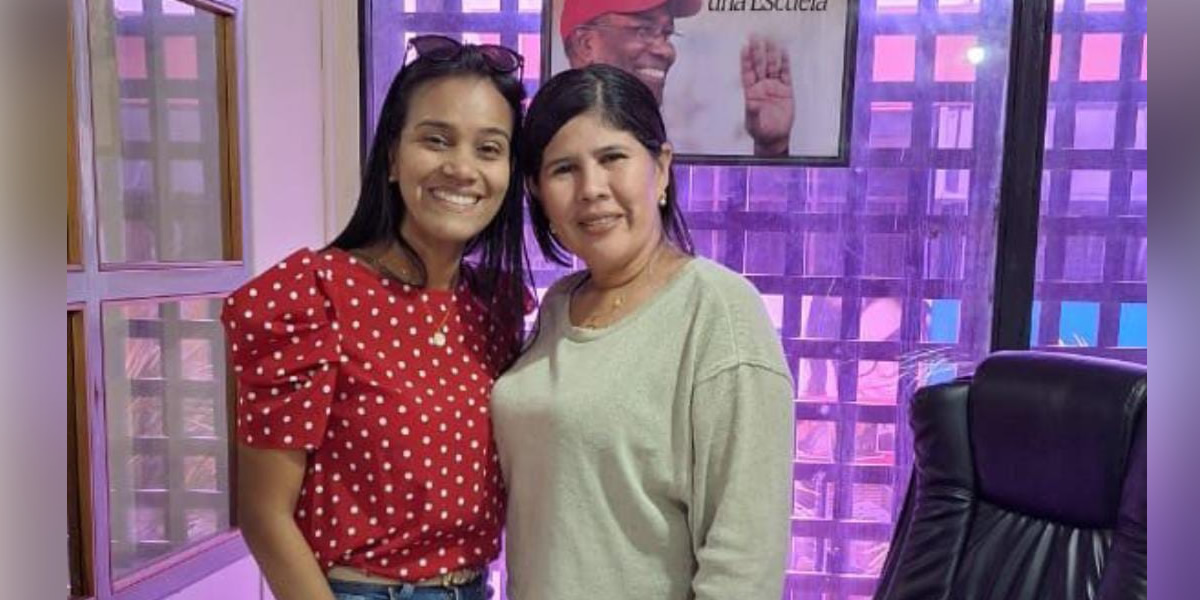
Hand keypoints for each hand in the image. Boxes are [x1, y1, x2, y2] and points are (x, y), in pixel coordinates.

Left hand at [741, 36, 794, 156]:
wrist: (774, 137)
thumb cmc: (760, 131)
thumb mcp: (754, 123)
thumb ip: (752, 113)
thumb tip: (750, 103)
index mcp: (751, 92)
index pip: (747, 73)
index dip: (746, 60)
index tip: (744, 47)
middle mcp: (761, 86)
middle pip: (760, 65)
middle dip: (758, 51)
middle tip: (756, 36)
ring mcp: (774, 87)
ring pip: (772, 67)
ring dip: (771, 54)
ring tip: (771, 39)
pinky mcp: (786, 90)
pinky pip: (786, 74)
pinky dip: (785, 63)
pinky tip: (784, 52)